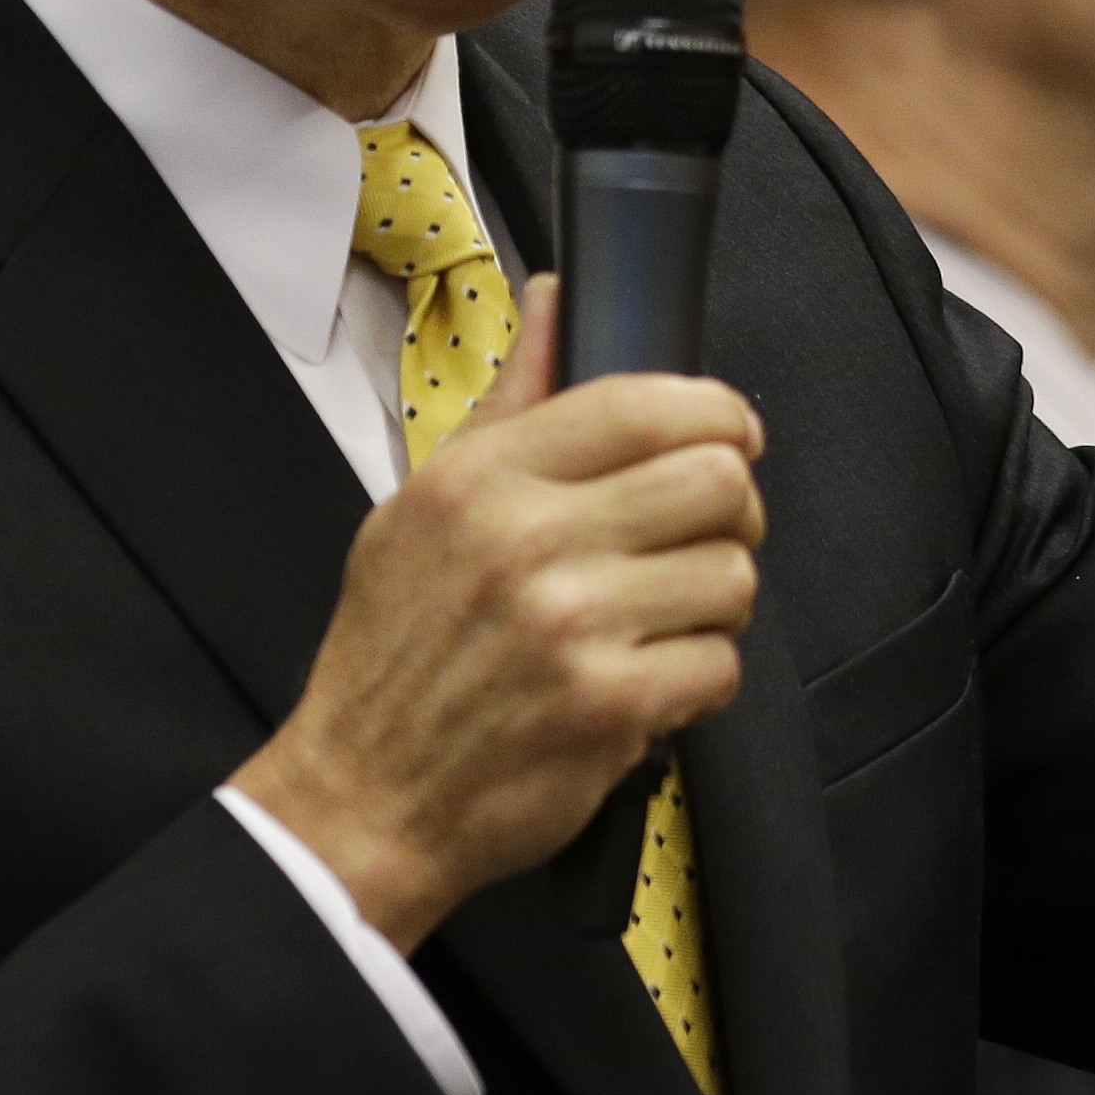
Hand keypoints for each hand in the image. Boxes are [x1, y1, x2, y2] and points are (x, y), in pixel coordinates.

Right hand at [237, 277, 764, 951]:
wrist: (362, 796)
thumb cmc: (394, 650)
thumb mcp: (421, 506)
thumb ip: (509, 404)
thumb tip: (558, 298)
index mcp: (484, 479)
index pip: (647, 402)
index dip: (718, 415)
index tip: (727, 438)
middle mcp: (529, 541)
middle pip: (717, 480)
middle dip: (731, 509)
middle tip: (704, 535)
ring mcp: (573, 627)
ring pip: (733, 575)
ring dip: (716, 601)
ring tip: (665, 617)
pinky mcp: (609, 709)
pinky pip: (720, 665)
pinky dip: (699, 679)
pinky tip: (650, 682)